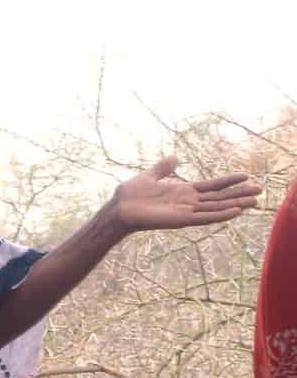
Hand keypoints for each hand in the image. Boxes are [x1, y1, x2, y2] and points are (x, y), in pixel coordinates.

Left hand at [111, 155, 260, 233]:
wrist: (118, 208)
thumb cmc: (131, 195)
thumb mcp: (150, 176)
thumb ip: (164, 168)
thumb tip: (174, 157)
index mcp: (182, 192)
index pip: (210, 186)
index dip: (227, 182)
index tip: (244, 176)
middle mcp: (187, 203)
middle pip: (219, 198)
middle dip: (239, 194)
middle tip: (260, 190)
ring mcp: (186, 212)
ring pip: (216, 208)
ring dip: (236, 204)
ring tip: (255, 201)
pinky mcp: (181, 220)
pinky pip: (205, 218)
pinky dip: (220, 215)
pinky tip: (235, 211)